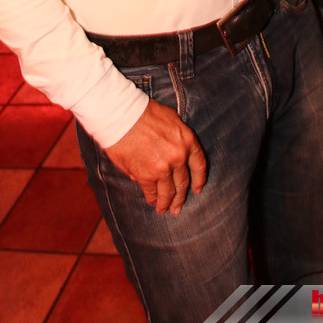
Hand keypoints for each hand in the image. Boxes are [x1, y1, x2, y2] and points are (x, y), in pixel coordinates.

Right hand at [104, 99, 206, 215]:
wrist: (123, 117)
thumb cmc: (145, 113)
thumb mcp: (172, 119)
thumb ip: (177, 138)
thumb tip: (175, 150)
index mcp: (187, 141)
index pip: (199, 165)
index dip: (199, 180)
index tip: (197, 189)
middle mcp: (179, 157)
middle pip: (183, 182)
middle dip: (181, 197)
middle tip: (178, 207)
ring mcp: (163, 168)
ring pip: (169, 192)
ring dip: (167, 203)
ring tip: (165, 210)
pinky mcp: (146, 176)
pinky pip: (152, 192)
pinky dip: (153, 198)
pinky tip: (153, 202)